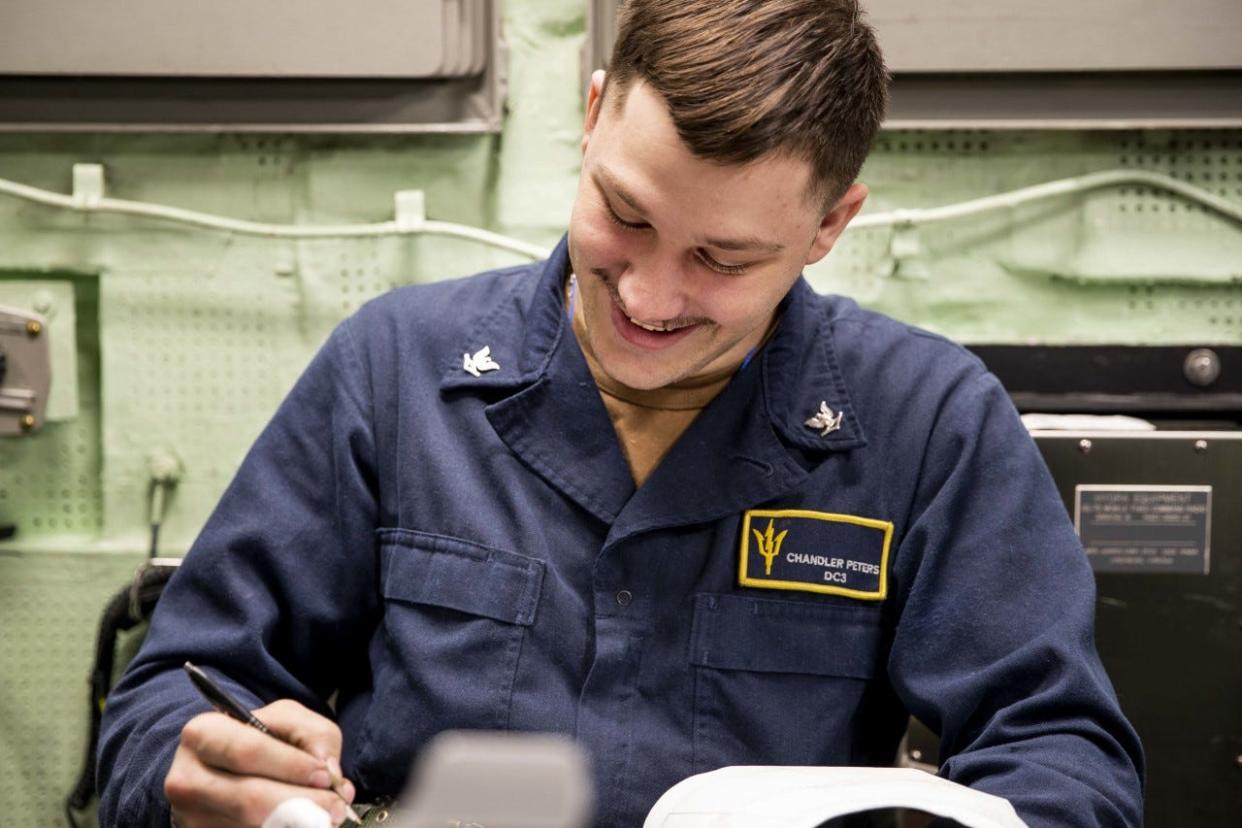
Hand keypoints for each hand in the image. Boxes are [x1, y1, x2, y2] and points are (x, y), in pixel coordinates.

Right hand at [164, 699, 356, 827]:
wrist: (221, 769)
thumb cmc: (259, 740)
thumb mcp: (286, 720)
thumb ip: (314, 734)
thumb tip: (329, 771)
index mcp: (203, 734)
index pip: (247, 752)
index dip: (291, 766)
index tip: (325, 776)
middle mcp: (188, 778)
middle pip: (249, 798)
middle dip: (303, 804)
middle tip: (337, 806)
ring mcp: (191, 817)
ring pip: (251, 826)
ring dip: (299, 825)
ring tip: (327, 817)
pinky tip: (304, 824)